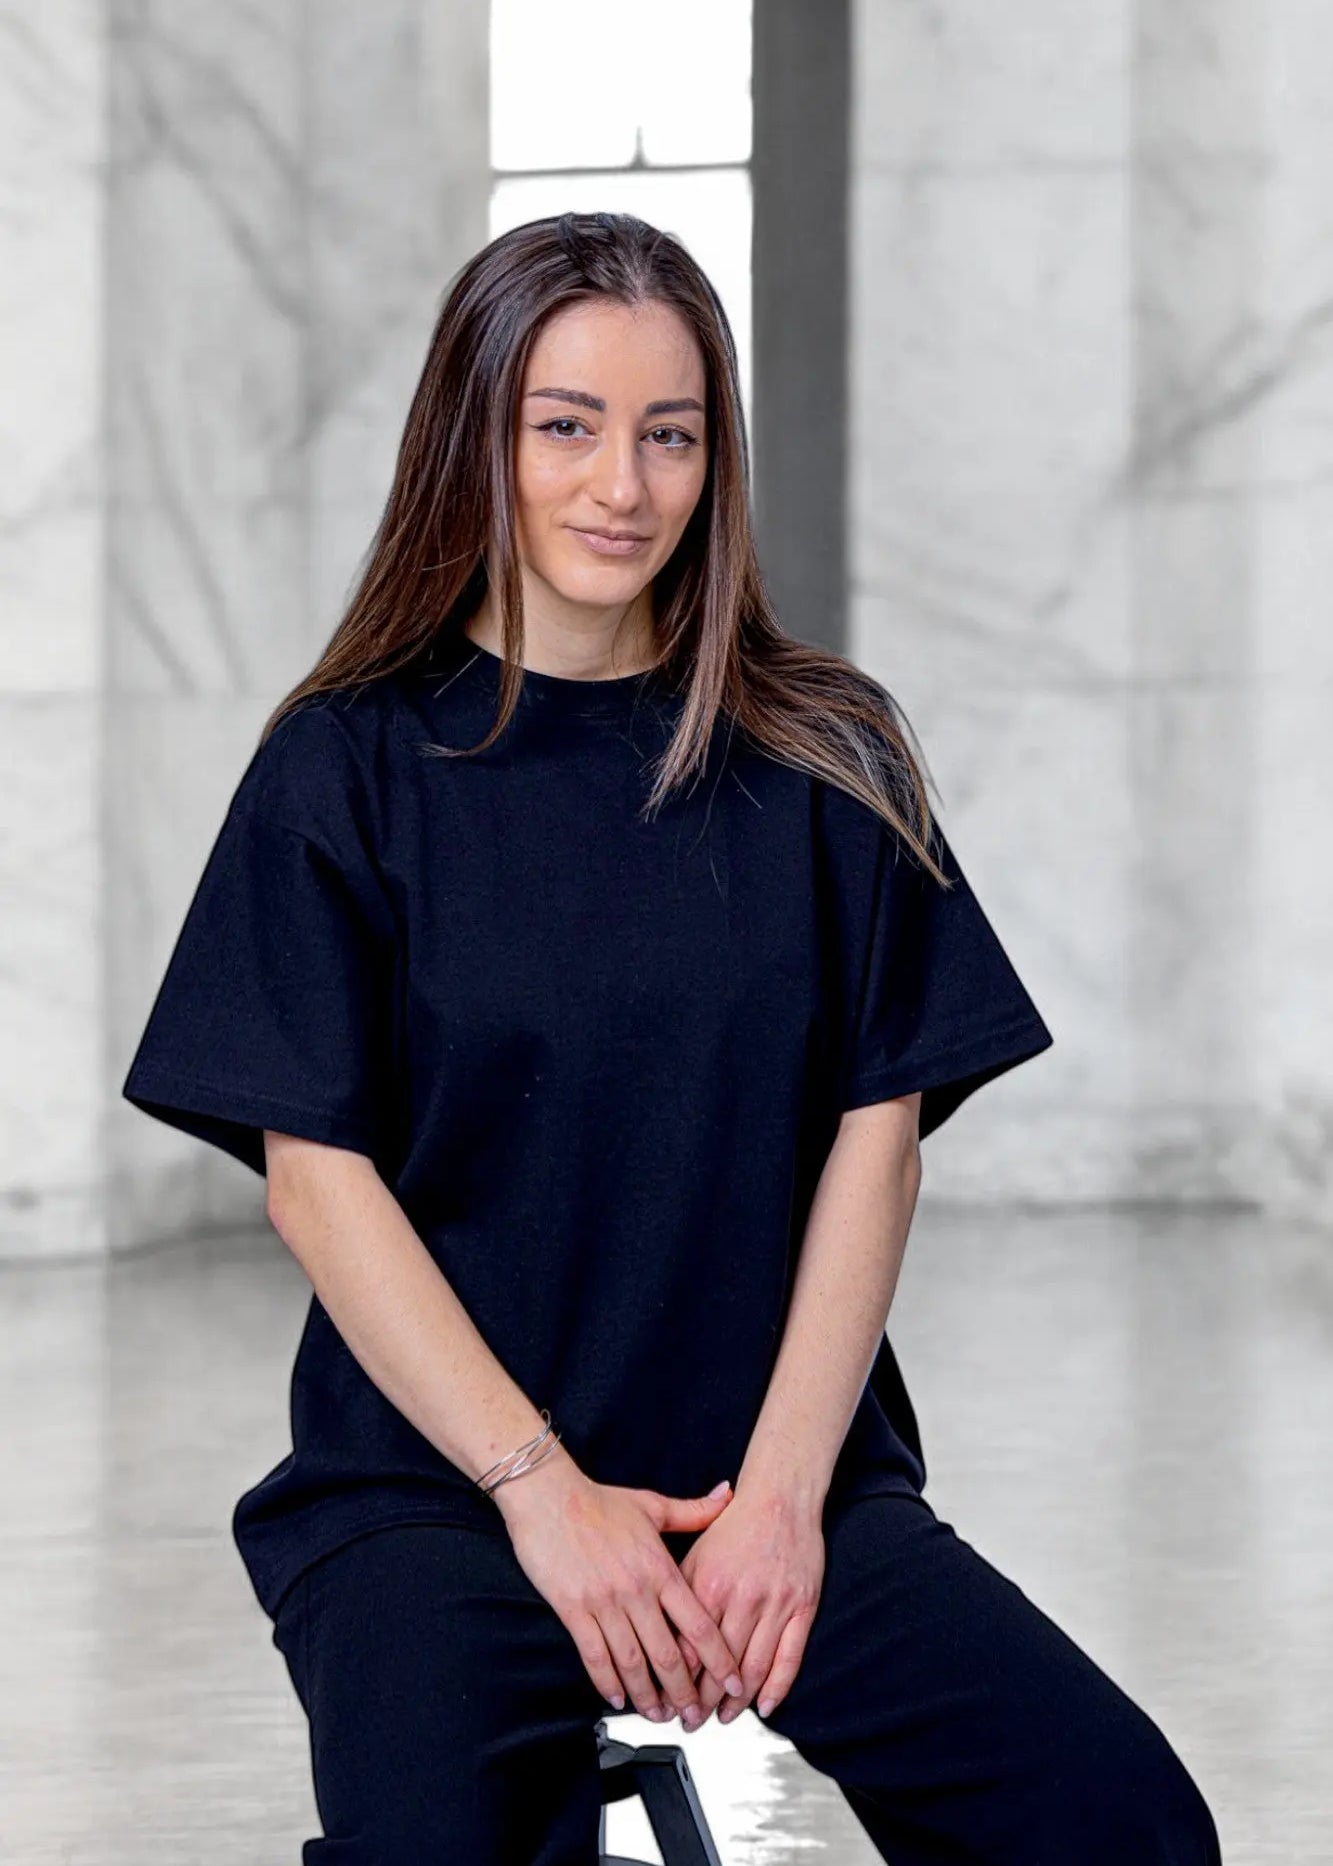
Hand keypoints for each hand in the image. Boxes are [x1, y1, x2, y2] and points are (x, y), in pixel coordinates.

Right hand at [493, 1449, 746, 1724]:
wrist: (549, 1496)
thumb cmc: (599, 1500)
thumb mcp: (653, 1504)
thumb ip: (694, 1510)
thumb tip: (728, 1494)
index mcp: (660, 1568)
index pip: (698, 1624)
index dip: (718, 1659)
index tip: (732, 1682)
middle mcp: (636, 1590)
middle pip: (668, 1654)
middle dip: (685, 1693)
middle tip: (695, 1717)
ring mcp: (604, 1603)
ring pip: (633, 1662)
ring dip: (648, 1696)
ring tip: (659, 1715)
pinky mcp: (573, 1610)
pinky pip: (594, 1655)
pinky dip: (607, 1682)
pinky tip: (617, 1698)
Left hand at [672, 1483, 825, 1727]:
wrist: (781, 1496)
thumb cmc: (736, 1524)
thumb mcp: (696, 1553)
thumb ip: (680, 1593)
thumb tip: (660, 1633)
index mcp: (710, 1584)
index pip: (689, 1646)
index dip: (677, 1680)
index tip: (667, 1700)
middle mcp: (743, 1597)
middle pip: (720, 1665)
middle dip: (703, 1700)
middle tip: (692, 1721)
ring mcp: (776, 1604)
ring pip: (753, 1667)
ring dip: (737, 1701)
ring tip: (723, 1718)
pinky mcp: (803, 1606)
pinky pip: (790, 1656)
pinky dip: (777, 1686)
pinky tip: (764, 1705)